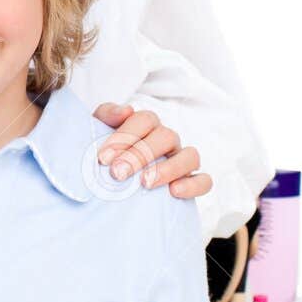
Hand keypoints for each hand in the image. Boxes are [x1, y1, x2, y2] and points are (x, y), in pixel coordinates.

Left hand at [93, 103, 209, 198]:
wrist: (107, 180)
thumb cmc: (105, 153)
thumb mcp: (98, 131)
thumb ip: (107, 115)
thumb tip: (125, 110)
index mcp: (147, 124)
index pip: (144, 120)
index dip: (124, 136)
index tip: (103, 158)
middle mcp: (167, 139)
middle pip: (166, 137)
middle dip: (140, 155)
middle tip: (118, 173)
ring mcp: (181, 159)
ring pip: (190, 156)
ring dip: (168, 169)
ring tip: (145, 183)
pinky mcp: (191, 181)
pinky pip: (204, 181)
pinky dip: (192, 185)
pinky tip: (174, 192)